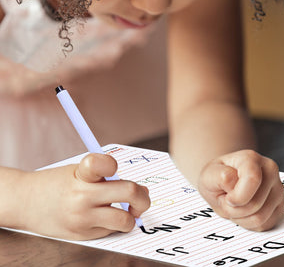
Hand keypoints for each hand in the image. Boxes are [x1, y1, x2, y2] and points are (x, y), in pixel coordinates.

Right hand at [23, 153, 149, 239]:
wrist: (26, 202)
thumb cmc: (56, 183)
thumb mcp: (77, 171)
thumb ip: (105, 177)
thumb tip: (140, 190)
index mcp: (81, 173)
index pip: (104, 163)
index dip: (113, 165)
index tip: (114, 170)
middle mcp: (82, 196)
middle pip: (129, 191)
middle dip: (142, 196)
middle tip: (141, 196)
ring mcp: (82, 218)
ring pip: (125, 219)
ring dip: (131, 215)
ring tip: (125, 210)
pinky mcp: (83, 235)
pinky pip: (111, 230)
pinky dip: (115, 224)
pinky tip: (105, 217)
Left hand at [198, 150, 283, 230]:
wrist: (222, 182)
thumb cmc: (216, 177)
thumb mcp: (209, 175)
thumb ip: (221, 177)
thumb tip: (234, 183)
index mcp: (251, 159)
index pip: (252, 180)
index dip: (237, 196)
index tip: (226, 197)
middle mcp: (269, 170)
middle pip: (255, 203)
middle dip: (234, 208)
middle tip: (225, 199)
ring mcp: (277, 188)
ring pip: (261, 217)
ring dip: (240, 217)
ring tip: (233, 204)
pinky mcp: (280, 205)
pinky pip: (265, 224)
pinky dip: (248, 223)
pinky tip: (241, 211)